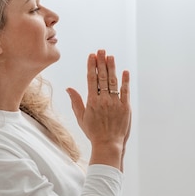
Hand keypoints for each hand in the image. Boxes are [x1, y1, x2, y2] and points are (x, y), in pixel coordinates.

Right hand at [67, 49, 131, 170]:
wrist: (108, 144)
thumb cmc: (94, 132)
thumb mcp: (81, 118)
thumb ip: (76, 102)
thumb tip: (69, 88)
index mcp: (92, 102)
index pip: (91, 80)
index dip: (91, 66)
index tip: (91, 56)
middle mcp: (104, 100)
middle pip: (102, 77)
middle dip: (101, 63)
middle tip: (101, 51)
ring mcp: (115, 103)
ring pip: (113, 82)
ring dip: (112, 68)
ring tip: (110, 56)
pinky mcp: (125, 107)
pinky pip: (125, 91)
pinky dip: (125, 81)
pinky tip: (125, 71)